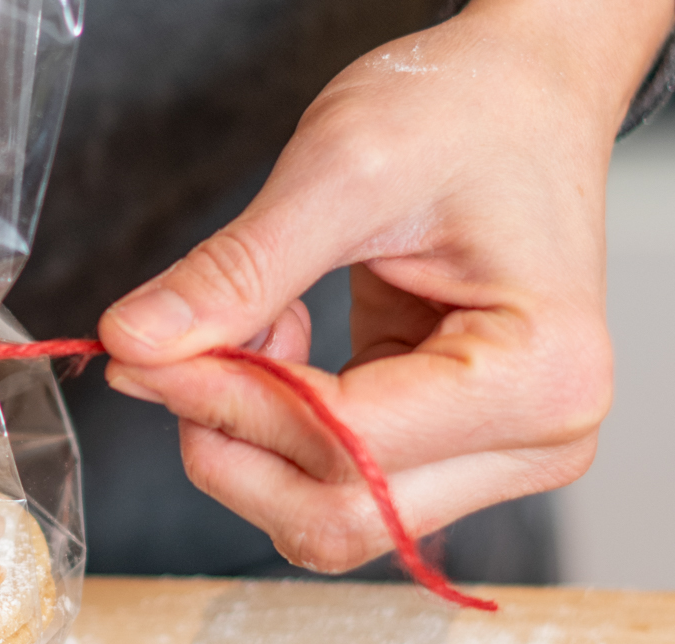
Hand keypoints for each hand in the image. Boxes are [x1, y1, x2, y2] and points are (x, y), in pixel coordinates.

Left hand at [99, 0, 674, 572]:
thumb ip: (238, 271)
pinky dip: (278, 431)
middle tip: (184, 345)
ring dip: (253, 441)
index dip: (226, 404)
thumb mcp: (344, 167)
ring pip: (329, 519)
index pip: (344, 446)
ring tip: (259, 324)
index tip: (143, 351)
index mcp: (542, 378)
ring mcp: (505, 460)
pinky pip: (338, 486)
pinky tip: (285, 342)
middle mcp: (542, 442)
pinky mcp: (459, 456)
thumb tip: (132, 344)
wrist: (526, 94)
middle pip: (337, 516)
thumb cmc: (468, 111)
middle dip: (233, 440)